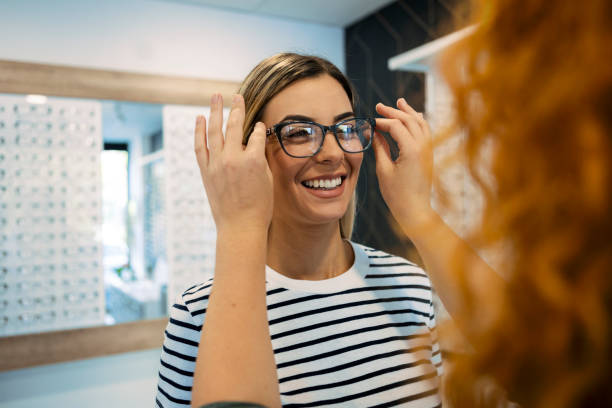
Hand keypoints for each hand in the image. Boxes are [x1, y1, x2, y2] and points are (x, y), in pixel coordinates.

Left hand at [194, 93, 272, 233]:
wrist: (240, 227)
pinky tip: (200, 118)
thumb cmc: (260, 207)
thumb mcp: (267, 180)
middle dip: (237, 109)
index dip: (259, 129)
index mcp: (253, 160)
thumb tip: (255, 144)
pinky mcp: (205, 171)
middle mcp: (233, 158)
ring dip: (215, 111)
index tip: (260, 126)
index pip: (256, 135)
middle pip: (234, 126)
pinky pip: (200, 146)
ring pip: (214, 131)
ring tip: (216, 97)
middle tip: (238, 96)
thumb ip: (260, 159)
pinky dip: (198, 131)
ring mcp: (216, 164)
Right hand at [373, 98, 435, 236]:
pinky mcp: (429, 155)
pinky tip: (413, 116)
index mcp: (411, 150)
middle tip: (379, 106)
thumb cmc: (397, 194)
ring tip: (399, 102)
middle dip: (394, 111)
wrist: (415, 210)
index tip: (370, 122)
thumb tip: (373, 133)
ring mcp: (429, 150)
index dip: (382, 121)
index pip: (396, 126)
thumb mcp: (384, 170)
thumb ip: (380, 148)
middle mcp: (423, 146)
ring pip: (421, 123)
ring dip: (409, 112)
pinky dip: (418, 122)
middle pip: (409, 120)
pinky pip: (426, 132)